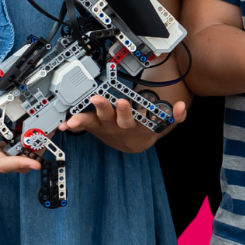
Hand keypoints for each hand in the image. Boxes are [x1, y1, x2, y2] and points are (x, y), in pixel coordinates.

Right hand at [0, 97, 41, 173]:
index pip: (1, 162)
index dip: (19, 164)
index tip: (35, 164)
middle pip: (13, 162)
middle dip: (33, 156)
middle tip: (50, 141)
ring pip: (14, 155)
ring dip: (31, 149)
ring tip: (48, 135)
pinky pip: (10, 146)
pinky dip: (23, 142)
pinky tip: (33, 132)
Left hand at [58, 93, 187, 153]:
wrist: (133, 145)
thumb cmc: (146, 130)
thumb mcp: (163, 125)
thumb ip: (175, 117)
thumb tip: (181, 107)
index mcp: (131, 125)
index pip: (129, 118)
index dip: (125, 111)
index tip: (123, 102)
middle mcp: (115, 127)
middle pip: (108, 117)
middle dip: (102, 108)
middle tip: (96, 99)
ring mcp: (103, 128)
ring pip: (92, 123)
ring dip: (81, 120)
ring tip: (71, 120)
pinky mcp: (94, 127)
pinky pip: (82, 126)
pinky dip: (72, 125)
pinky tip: (62, 124)